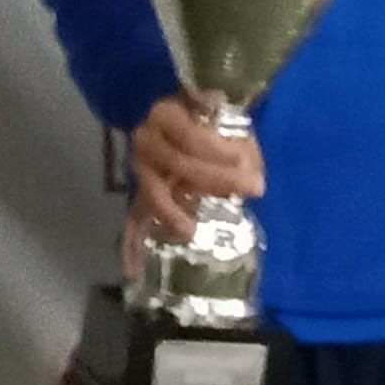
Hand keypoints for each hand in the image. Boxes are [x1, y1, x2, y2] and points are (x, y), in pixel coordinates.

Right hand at [127, 94, 264, 265]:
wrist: (165, 119)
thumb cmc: (203, 119)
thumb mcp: (222, 116)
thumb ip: (237, 138)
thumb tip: (251, 172)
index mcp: (167, 114)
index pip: (193, 136)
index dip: (222, 151)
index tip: (249, 164)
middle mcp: (147, 139)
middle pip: (179, 164)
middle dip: (219, 180)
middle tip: (254, 190)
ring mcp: (140, 168)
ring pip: (153, 194)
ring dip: (174, 215)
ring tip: (190, 232)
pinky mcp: (139, 192)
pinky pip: (131, 220)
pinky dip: (130, 247)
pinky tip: (132, 271)